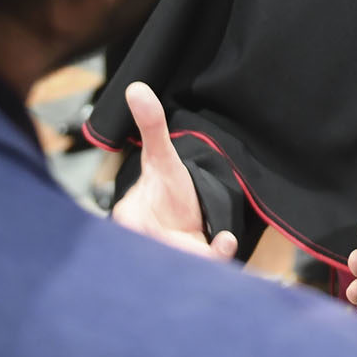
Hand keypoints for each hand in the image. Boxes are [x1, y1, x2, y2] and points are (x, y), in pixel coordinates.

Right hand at [109, 82, 238, 260]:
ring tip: (226, 244)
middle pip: (170, 257)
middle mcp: (146, 245)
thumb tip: (136, 88)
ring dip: (209, 258)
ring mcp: (168, 259)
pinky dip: (216, 257)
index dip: (169, 241)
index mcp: (130, 220)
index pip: (148, 237)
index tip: (215, 237)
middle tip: (220, 244)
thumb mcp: (163, 155)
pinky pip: (204, 268)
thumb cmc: (166, 186)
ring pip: (189, 266)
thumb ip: (152, 125)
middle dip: (194, 256)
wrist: (180, 207)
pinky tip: (226, 242)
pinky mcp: (190, 268)